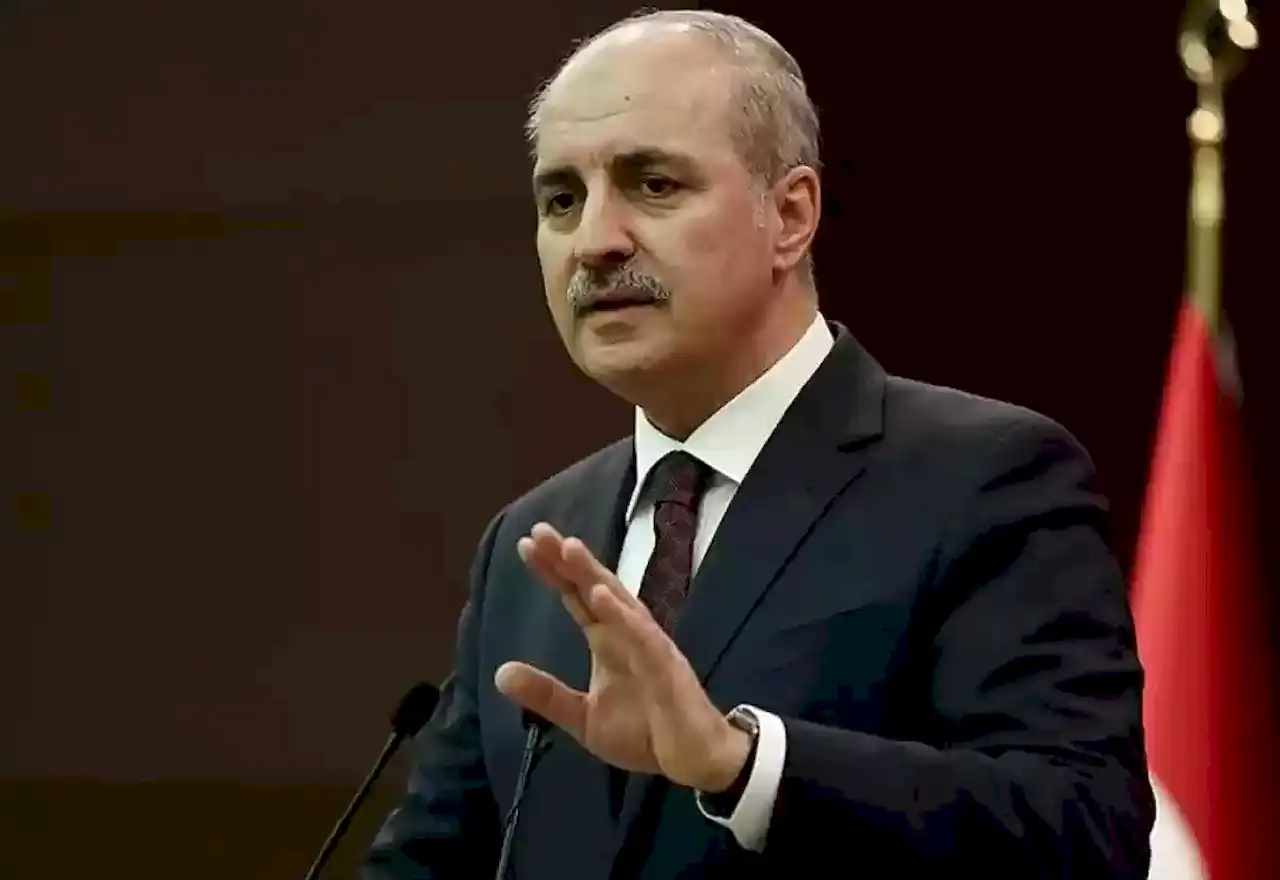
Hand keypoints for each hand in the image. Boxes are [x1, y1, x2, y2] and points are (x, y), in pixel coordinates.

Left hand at [494, 522, 751, 791]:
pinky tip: (600, 596)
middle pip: (594, 587)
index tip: (525, 545)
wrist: (694, 760)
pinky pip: (643, 637)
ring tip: (569, 548)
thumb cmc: (645, 732)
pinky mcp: (666, 668)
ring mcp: (649, 647)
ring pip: (619, 603)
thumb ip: (546, 694)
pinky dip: (622, 615)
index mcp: (608, 641)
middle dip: (568, 560)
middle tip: (539, 531)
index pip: (576, 598)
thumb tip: (499, 673)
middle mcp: (628, 634)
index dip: (554, 572)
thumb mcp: (583, 717)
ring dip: (594, 574)